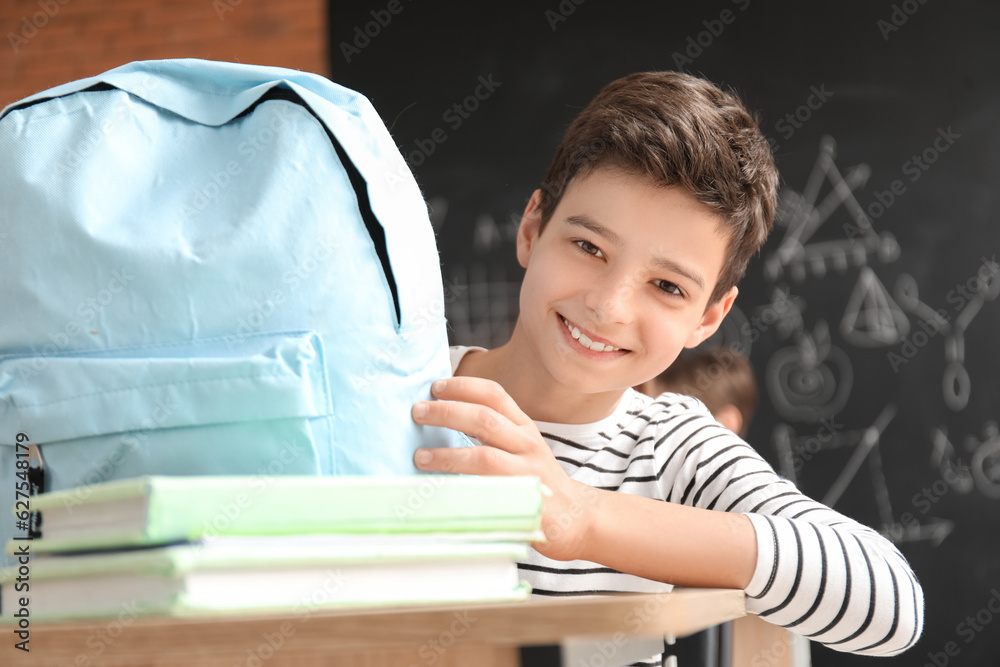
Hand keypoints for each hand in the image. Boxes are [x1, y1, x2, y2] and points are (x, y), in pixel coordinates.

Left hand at [411, 376, 596, 560]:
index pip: (495, 395)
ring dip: (448, 455)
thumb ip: (492, 432)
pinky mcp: (526, 503)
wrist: (576, 516)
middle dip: (447, 412)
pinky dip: (462, 492)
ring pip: (485, 457)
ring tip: (420, 456)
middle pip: (485, 419)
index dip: (464, 386)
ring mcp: (528, 474)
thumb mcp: (521, 447)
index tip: (436, 386)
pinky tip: (440, 494)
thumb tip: (442, 418)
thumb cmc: (537, 479)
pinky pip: (489, 495)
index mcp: (523, 427)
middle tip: (418, 412)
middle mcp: (527, 445)